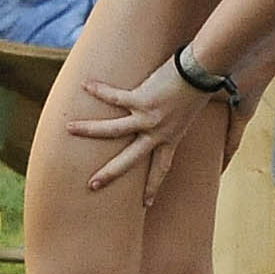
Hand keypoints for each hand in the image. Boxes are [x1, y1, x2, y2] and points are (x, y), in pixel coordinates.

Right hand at [68, 55, 196, 194]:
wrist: (205, 70)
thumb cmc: (201, 85)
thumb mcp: (191, 110)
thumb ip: (180, 117)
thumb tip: (178, 112)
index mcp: (173, 137)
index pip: (162, 167)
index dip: (153, 185)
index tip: (147, 203)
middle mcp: (159, 133)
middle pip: (131, 159)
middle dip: (110, 173)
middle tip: (93, 185)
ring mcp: (150, 118)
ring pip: (114, 130)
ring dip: (89, 129)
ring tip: (69, 128)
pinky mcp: (143, 99)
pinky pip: (115, 97)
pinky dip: (100, 90)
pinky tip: (86, 85)